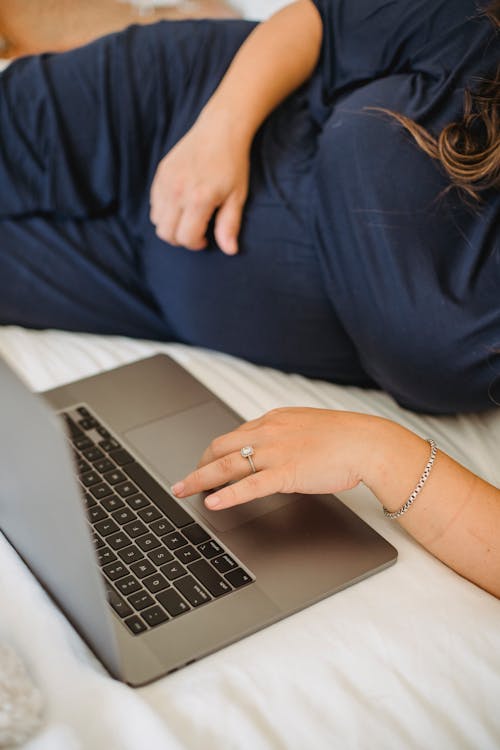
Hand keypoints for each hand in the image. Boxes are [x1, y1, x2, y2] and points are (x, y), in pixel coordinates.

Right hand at [149, 112, 250, 254]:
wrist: (220, 129)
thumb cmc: (233, 164)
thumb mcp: (237, 197)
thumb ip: (230, 225)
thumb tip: (230, 251)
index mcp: (199, 198)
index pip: (186, 237)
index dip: (196, 244)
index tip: (206, 239)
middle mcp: (178, 190)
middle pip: (166, 233)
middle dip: (181, 239)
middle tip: (196, 231)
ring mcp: (166, 180)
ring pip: (157, 220)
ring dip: (171, 225)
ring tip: (188, 217)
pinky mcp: (160, 173)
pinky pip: (154, 203)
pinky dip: (164, 210)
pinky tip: (181, 204)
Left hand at [171, 408, 380, 509]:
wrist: (368, 443)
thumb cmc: (345, 437)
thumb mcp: (307, 426)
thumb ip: (285, 435)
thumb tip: (272, 449)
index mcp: (274, 419)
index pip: (234, 435)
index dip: (216, 451)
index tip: (206, 462)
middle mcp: (269, 432)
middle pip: (221, 447)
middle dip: (199, 464)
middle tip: (187, 479)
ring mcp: (276, 452)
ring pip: (227, 465)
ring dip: (200, 479)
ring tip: (183, 490)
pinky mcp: (286, 473)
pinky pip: (249, 486)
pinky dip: (227, 494)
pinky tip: (212, 502)